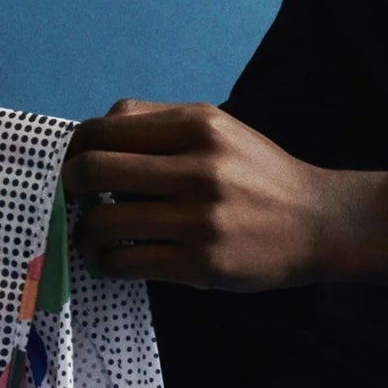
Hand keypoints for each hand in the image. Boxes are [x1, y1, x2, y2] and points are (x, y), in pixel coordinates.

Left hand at [61, 100, 387, 289]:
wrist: (318, 223)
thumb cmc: (259, 175)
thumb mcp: (220, 130)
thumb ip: (160, 125)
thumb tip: (91, 138)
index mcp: (198, 125)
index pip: (104, 128)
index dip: (75, 149)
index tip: (73, 166)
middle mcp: (198, 167)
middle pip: (94, 170)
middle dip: (69, 187)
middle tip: (72, 200)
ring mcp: (199, 218)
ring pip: (103, 221)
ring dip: (83, 232)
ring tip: (90, 237)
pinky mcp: (201, 262)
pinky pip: (125, 261)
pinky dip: (105, 263)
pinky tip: (111, 261)